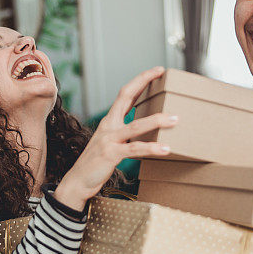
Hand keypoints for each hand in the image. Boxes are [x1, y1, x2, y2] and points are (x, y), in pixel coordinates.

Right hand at [54, 66, 176, 210]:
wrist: (77, 182)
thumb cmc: (96, 164)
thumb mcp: (110, 143)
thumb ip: (125, 135)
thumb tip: (146, 131)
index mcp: (109, 121)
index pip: (125, 94)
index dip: (140, 80)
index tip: (156, 71)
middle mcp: (108, 126)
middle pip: (125, 96)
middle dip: (143, 82)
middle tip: (162, 72)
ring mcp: (109, 139)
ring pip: (135, 125)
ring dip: (157, 121)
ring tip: (175, 119)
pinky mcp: (111, 154)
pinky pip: (134, 149)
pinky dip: (151, 148)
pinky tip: (165, 149)